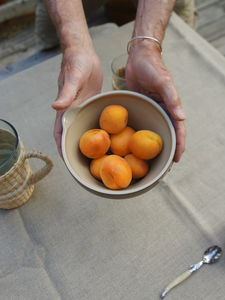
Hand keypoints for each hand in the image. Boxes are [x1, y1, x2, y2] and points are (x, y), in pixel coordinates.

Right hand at [52, 46, 102, 156]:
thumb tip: (55, 107)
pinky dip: (97, 131)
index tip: (69, 163)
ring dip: (89, 143)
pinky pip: (94, 121)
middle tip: (89, 165)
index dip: (63, 149)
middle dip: (77, 151)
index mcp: (65, 110)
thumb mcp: (73, 78)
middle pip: (73, 136)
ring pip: (84, 130)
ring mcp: (82, 110)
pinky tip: (108, 138)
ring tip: (100, 157)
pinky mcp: (92, 106)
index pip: (60, 134)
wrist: (85, 54)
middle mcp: (73, 113)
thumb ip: (66, 93)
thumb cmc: (76, 64)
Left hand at [125, 43, 185, 162]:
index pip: (178, 129)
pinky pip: (143, 124)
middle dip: (167, 151)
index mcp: (171, 106)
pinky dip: (142, 136)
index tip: (176, 160)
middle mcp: (163, 110)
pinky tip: (135, 146)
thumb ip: (172, 98)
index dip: (179, 145)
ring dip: (155, 147)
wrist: (138, 56)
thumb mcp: (163, 81)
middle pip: (167, 134)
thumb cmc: (152, 67)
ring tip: (150, 162)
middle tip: (163, 168)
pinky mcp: (141, 108)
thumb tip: (182, 118)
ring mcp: (151, 110)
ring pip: (155, 132)